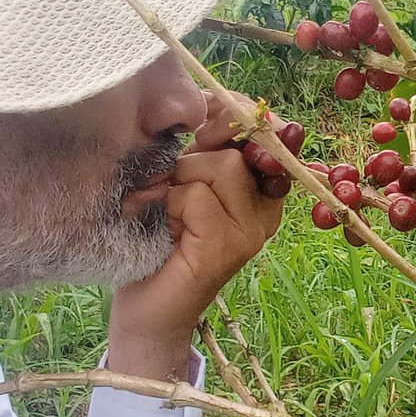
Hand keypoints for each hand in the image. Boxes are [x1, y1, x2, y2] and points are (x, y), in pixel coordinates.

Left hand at [107, 92, 287, 380]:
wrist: (146, 312)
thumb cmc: (158, 243)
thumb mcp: (183, 183)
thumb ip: (203, 150)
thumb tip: (204, 104)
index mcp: (262, 192)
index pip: (269, 132)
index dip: (235, 116)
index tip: (201, 128)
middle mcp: (266, 211)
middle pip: (239, 146)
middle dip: (192, 156)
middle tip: (167, 186)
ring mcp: (251, 232)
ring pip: (222, 166)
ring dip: (177, 181)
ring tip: (164, 211)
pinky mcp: (227, 248)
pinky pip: (197, 196)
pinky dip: (167, 204)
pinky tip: (162, 229)